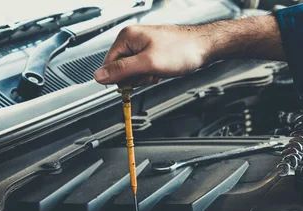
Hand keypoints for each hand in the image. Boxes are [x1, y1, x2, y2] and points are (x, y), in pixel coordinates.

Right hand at [93, 25, 209, 86]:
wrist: (203, 47)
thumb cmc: (181, 50)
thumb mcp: (148, 63)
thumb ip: (122, 70)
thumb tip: (99, 76)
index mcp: (127, 37)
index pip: (108, 64)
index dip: (120, 77)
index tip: (133, 82)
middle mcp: (132, 39)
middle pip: (121, 68)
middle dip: (135, 77)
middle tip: (150, 74)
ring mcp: (142, 45)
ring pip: (133, 71)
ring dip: (145, 77)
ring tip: (158, 72)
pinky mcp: (151, 52)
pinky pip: (144, 69)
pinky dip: (152, 74)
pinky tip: (161, 71)